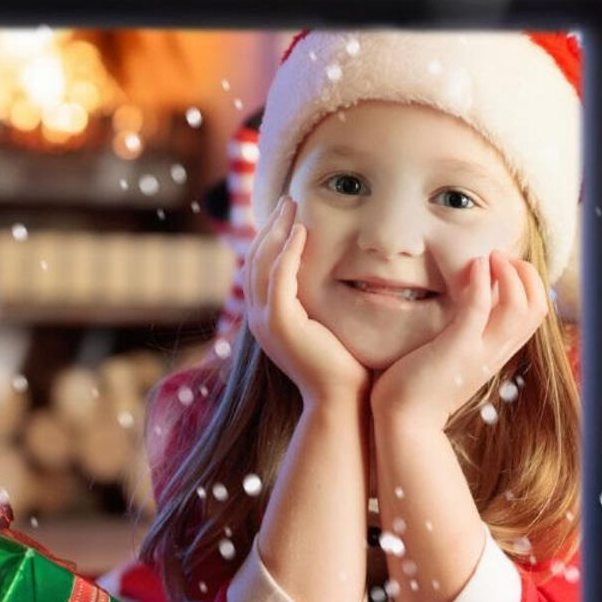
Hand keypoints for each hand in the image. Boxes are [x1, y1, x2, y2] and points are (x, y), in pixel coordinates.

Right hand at [245, 197, 369, 405]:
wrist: (342, 402)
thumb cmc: (345, 368)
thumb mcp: (331, 327)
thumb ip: (326, 305)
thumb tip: (344, 281)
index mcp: (270, 319)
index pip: (262, 269)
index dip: (273, 238)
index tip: (289, 214)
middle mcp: (260, 319)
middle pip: (256, 260)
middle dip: (270, 226)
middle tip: (287, 199)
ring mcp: (266, 321)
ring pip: (262, 263)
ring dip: (277, 230)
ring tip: (291, 205)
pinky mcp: (279, 323)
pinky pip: (278, 278)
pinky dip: (287, 252)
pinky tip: (300, 231)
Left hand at [370, 251, 546, 431]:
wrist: (404, 421)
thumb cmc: (421, 384)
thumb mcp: (455, 354)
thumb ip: (469, 330)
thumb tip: (470, 296)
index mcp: (498, 352)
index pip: (536, 314)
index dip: (529, 283)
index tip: (506, 265)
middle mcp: (496, 352)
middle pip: (537, 308)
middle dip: (526, 274)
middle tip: (503, 256)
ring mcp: (479, 352)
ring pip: (519, 308)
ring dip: (509, 274)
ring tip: (491, 257)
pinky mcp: (457, 350)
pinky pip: (479, 310)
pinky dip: (482, 282)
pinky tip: (475, 265)